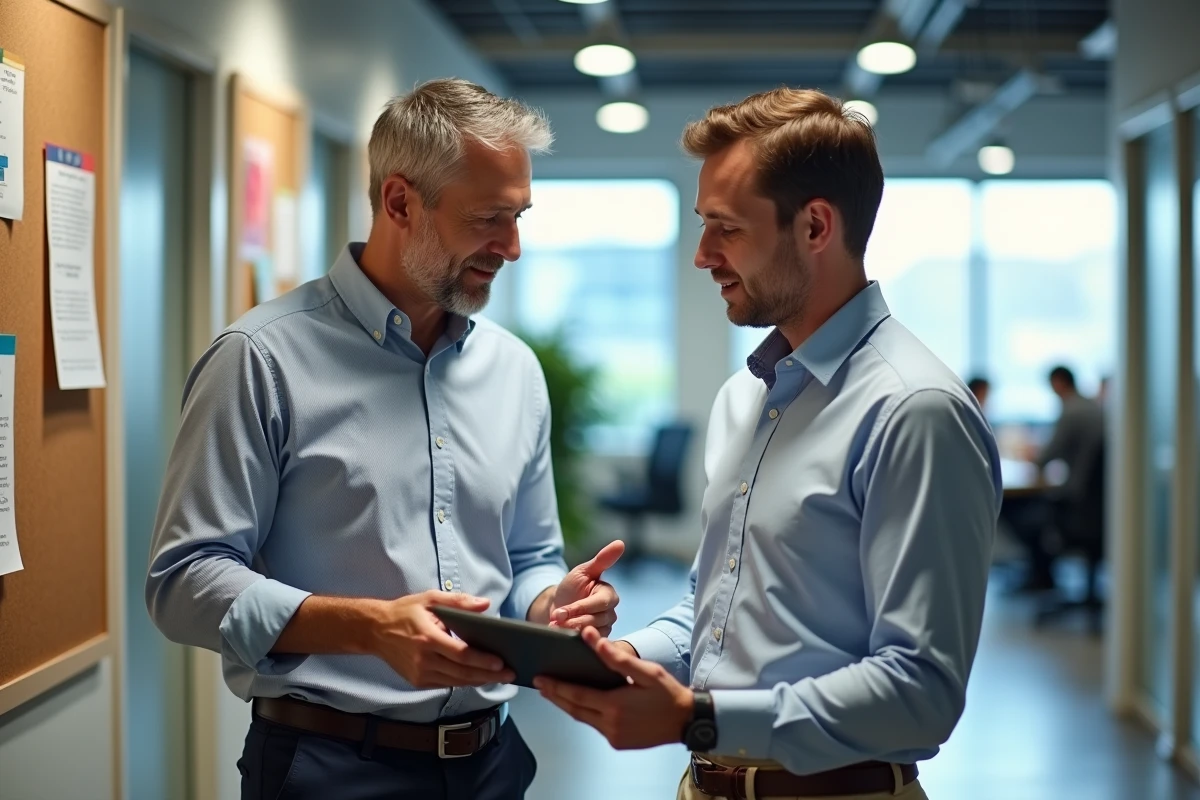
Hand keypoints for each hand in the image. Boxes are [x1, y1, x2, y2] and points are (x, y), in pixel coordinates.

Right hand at [369, 591, 515, 688]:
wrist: (375, 631)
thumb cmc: (405, 612)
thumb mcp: (430, 599)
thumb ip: (459, 602)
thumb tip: (485, 604)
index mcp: (428, 638)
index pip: (461, 654)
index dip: (482, 661)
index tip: (501, 662)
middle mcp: (424, 660)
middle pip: (462, 673)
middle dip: (489, 675)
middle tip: (510, 674)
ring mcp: (420, 674)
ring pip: (456, 682)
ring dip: (479, 681)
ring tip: (500, 677)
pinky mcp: (418, 681)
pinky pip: (446, 684)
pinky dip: (464, 681)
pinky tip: (478, 677)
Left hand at [534, 627, 693, 749]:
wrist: (687, 721)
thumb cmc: (667, 693)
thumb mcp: (646, 671)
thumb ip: (618, 658)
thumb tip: (595, 641)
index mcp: (615, 705)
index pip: (576, 695)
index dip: (556, 687)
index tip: (540, 678)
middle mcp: (610, 724)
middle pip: (574, 709)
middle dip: (555, 696)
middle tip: (539, 684)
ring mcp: (614, 736)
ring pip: (583, 719)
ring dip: (567, 705)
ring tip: (553, 692)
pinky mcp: (618, 742)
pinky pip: (595, 726)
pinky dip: (584, 714)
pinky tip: (579, 704)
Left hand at [550, 540, 624, 635]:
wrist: (557, 608)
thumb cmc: (571, 588)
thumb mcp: (583, 572)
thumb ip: (602, 560)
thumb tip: (621, 543)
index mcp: (609, 595)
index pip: (599, 603)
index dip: (580, 608)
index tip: (561, 612)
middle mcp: (610, 613)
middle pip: (595, 620)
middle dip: (572, 621)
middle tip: (554, 622)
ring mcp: (604, 628)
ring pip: (591, 633)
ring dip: (570, 631)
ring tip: (554, 628)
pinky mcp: (596, 642)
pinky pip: (588, 644)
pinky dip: (573, 640)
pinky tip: (560, 636)